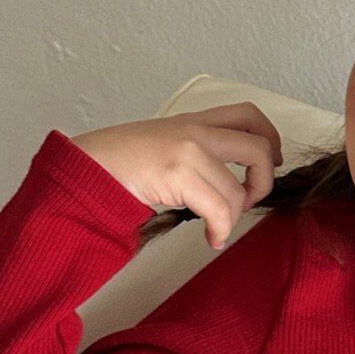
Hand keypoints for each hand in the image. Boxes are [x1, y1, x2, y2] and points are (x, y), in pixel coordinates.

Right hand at [71, 104, 283, 250]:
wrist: (84, 167)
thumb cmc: (118, 163)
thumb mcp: (162, 144)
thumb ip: (196, 152)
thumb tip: (229, 184)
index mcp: (192, 120)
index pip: (248, 114)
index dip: (270, 138)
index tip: (270, 161)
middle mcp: (194, 130)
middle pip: (258, 148)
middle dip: (265, 181)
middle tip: (249, 200)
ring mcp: (186, 150)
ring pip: (237, 190)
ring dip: (233, 218)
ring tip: (217, 227)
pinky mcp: (178, 174)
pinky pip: (220, 210)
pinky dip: (221, 230)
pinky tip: (212, 239)